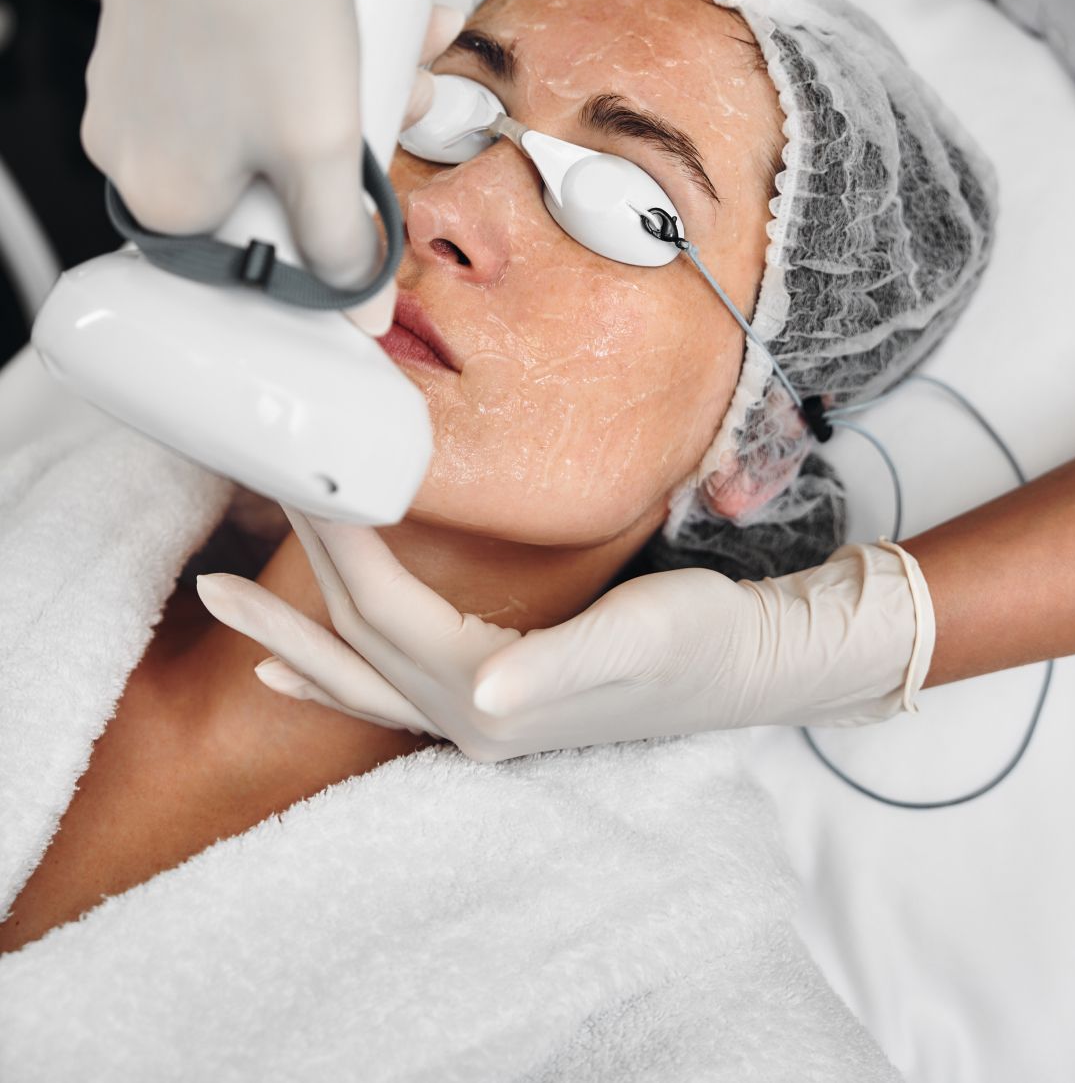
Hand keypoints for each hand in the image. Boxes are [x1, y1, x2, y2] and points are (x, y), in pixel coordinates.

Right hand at [79, 0, 460, 335]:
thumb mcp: (322, 142)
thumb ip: (342, 234)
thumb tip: (356, 297)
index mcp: (165, 196)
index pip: (261, 260)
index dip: (335, 242)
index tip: (379, 218)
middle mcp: (142, 146)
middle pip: (277, 185)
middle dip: (360, 146)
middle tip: (401, 110)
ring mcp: (153, 83)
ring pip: (282, 116)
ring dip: (359, 89)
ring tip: (403, 49)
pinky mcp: (177, 28)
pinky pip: (265, 63)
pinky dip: (325, 47)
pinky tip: (372, 15)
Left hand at [195, 509, 935, 761]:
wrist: (747, 667)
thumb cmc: (699, 643)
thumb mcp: (638, 639)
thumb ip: (558, 667)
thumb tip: (489, 694)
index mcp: (490, 695)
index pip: (384, 607)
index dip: (337, 538)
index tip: (299, 467)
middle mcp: (468, 716)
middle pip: (356, 634)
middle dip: (295, 571)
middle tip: (250, 493)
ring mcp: (475, 715)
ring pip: (355, 671)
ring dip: (285, 631)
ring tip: (216, 598)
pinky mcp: (491, 697)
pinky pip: (384, 693)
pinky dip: (328, 675)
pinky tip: (287, 667)